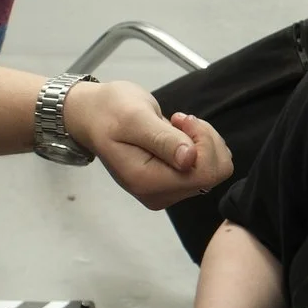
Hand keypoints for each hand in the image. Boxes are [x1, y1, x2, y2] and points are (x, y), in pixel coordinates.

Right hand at [64, 79, 233, 208]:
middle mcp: (159, 195)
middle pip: (212, 173)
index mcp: (147, 182)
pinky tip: (178, 134)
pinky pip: (205, 168)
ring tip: (175, 125)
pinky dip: (200, 146)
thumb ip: (163, 140)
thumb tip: (189, 160)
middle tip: (180, 120)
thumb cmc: (110, 112)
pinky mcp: (172, 184)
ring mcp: (166, 192)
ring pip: (213, 170)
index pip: (204, 173)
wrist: (94, 116)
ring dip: (203, 141)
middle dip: (205, 140)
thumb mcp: (135, 118)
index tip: (182, 119)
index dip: (204, 142)